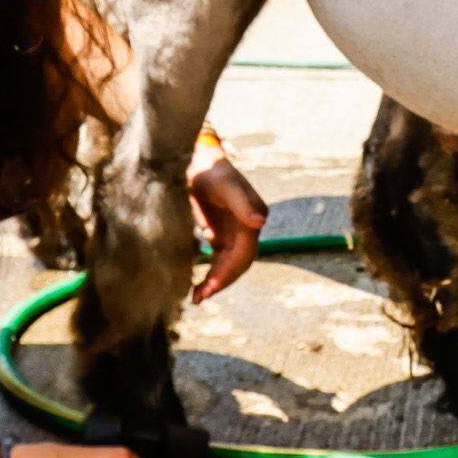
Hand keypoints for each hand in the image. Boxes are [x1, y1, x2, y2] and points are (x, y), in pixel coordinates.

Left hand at [188, 146, 267, 303]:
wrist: (197, 159)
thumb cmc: (210, 169)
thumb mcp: (224, 183)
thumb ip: (242, 203)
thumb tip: (261, 223)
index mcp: (252, 217)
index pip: (244, 253)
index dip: (228, 272)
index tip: (210, 288)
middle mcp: (249, 227)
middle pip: (239, 263)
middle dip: (221, 282)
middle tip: (199, 298)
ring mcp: (236, 232)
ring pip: (230, 265)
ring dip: (216, 282)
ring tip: (196, 298)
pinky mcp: (223, 234)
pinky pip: (220, 260)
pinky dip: (211, 273)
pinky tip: (198, 285)